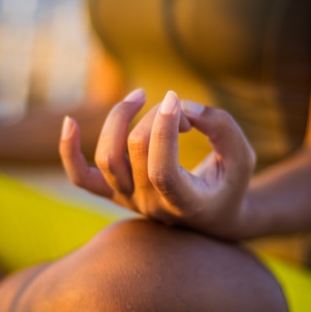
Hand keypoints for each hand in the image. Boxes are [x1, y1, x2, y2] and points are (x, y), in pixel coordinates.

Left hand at [59, 89, 255, 239]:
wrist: (212, 215)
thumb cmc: (229, 183)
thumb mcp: (241, 156)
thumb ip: (221, 127)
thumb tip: (180, 105)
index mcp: (186, 203)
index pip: (162, 169)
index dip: (164, 130)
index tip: (176, 99)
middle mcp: (152, 206)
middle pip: (136, 151)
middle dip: (156, 116)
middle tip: (178, 108)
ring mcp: (129, 200)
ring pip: (106, 158)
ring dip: (119, 118)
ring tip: (140, 96)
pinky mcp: (115, 191)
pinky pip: (81, 177)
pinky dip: (69, 151)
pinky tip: (69, 122)